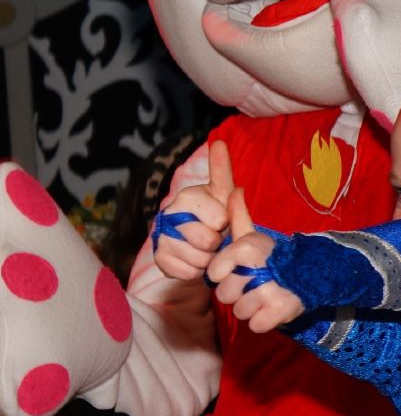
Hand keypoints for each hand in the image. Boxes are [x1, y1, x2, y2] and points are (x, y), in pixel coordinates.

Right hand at [154, 140, 235, 279]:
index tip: (222, 219)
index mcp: (187, 197)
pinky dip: (197, 271)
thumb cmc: (216, 214)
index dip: (225, 222)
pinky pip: (186, 272)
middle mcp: (169, 215)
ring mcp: (161, 237)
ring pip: (197, 259)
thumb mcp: (223, 193)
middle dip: (218, 243)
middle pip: (207, 240)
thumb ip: (222, 171)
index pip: (219, 217)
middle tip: (216, 238)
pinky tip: (197, 261)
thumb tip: (219, 143)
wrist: (200, 241)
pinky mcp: (159, 259)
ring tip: (208, 250)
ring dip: (209, 259)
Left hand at [205, 190, 303, 332]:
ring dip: (250, 308)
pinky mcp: (282, 310)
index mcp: (247, 248)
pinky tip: (273, 309)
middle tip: (254, 285)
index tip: (238, 270)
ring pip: (239, 312)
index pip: (214, 274)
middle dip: (237, 294)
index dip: (223, 275)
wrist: (316, 274)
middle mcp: (258, 268)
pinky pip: (256, 325)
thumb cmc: (275, 258)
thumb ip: (239, 216)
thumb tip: (233, 189)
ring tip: (265, 297)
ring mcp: (271, 291)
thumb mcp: (255, 236)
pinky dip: (263, 321)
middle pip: (224, 295)